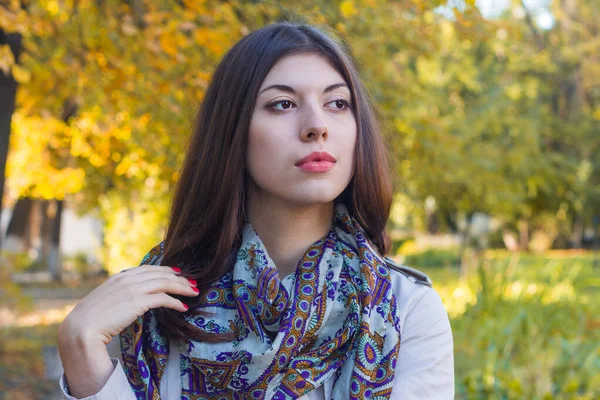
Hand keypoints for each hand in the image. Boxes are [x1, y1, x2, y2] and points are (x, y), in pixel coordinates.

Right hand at [59, 265, 198, 345]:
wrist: (81, 328)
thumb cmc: (91, 319)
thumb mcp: (106, 300)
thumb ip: (119, 294)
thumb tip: (131, 299)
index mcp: (120, 277)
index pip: (148, 269)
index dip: (166, 270)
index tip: (177, 273)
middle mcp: (128, 279)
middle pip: (160, 274)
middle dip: (179, 278)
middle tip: (192, 283)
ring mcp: (133, 289)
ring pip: (165, 283)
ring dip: (182, 288)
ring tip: (193, 293)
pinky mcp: (138, 302)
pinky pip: (163, 299)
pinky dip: (176, 302)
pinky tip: (183, 307)